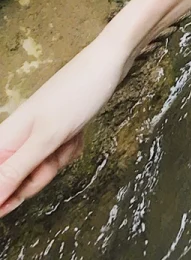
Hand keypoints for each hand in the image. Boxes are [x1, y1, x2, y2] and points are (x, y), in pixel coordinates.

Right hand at [0, 36, 128, 214]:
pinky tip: (78, 132)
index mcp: (5, 138)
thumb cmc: (78, 93)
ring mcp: (38, 134)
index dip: (6, 196)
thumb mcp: (47, 137)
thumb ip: (16, 171)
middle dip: (41, 173)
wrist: (110, 62)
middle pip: (20, 180)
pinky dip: (71, 148)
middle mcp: (17, 137)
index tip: (35, 174)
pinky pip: (58, 155)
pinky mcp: (56, 132)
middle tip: (56, 150)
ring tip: (70, 135)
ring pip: (42, 169)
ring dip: (59, 158)